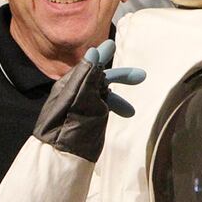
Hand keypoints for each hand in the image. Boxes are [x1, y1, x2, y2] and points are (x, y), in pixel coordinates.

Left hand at [33, 40, 145, 161]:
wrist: (61, 157)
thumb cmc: (68, 126)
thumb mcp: (80, 98)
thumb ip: (88, 76)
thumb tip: (94, 52)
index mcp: (71, 84)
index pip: (90, 65)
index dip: (103, 55)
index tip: (112, 45)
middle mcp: (75, 92)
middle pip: (99, 79)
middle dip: (120, 77)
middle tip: (141, 77)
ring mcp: (81, 106)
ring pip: (103, 94)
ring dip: (118, 98)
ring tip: (130, 112)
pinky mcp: (87, 119)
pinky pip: (102, 106)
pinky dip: (114, 108)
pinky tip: (122, 115)